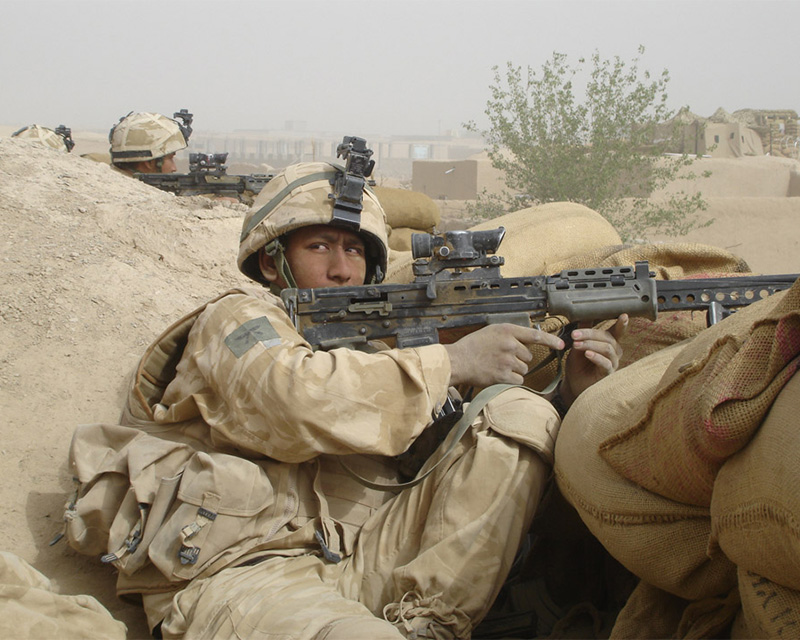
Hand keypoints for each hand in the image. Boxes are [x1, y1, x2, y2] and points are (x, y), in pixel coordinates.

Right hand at [444, 323, 564, 387]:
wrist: (458, 361)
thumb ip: (509, 334)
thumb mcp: (491, 332)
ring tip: (498, 366)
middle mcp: (510, 345)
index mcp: (507, 331)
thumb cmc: (472, 346)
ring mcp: (507, 361)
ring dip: (515, 370)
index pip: (535, 335)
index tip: (561, 345)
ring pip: (524, 369)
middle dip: (519, 359)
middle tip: (502, 358)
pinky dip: (511, 380)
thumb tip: (527, 340)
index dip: (551, 341)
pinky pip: (518, 380)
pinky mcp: (504, 375)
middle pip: (528, 356)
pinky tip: (499, 375)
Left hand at [560, 314, 627, 406]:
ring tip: (577, 344)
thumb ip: (583, 332)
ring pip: (607, 349)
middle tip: (574, 335)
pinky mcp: (608, 374)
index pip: (616, 332)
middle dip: (590, 334)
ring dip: (590, 344)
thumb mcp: (577, 346)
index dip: (621, 324)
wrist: (573, 384)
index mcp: (609, 343)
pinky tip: (588, 354)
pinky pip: (606, 363)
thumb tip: (584, 315)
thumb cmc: (578, 365)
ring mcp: (613, 363)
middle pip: (608, 338)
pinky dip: (596, 357)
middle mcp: (614, 352)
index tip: (624, 316)